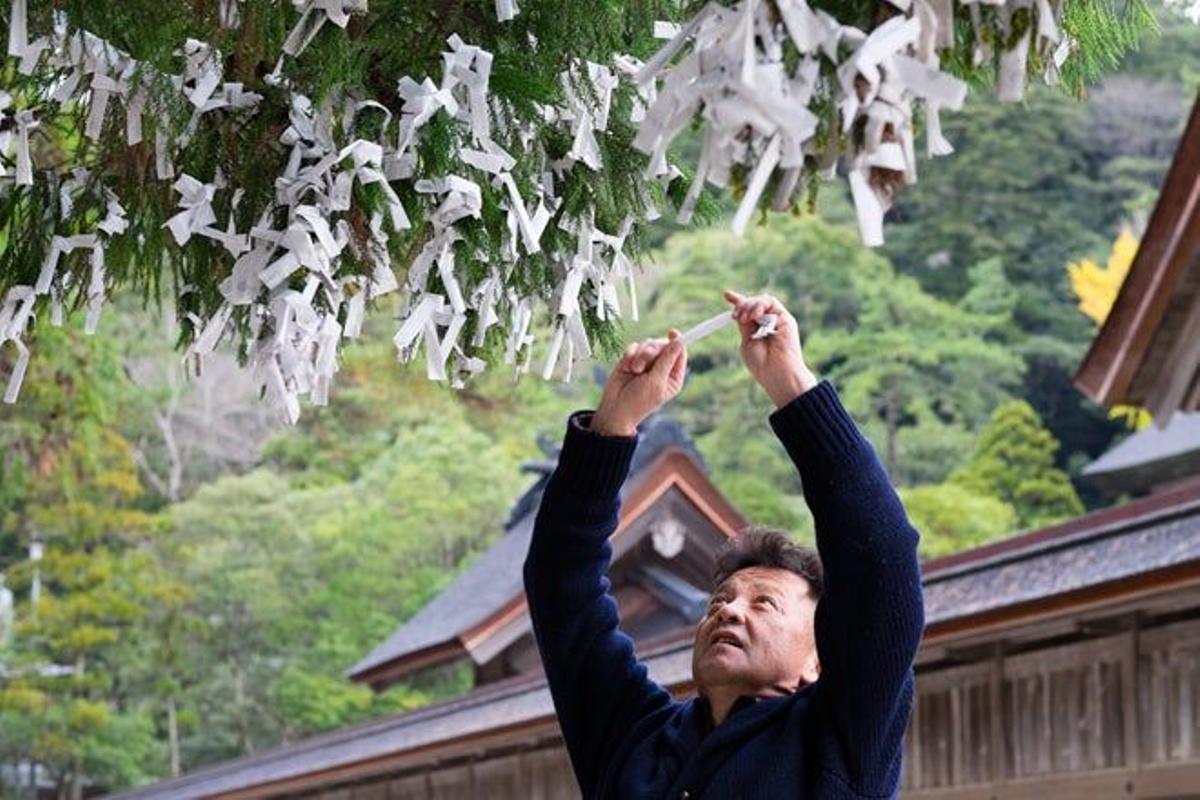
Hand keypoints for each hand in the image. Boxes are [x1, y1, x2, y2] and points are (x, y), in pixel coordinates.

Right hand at [591, 330, 687, 435]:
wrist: (615, 407)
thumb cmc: (639, 400)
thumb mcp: (657, 381)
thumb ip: (667, 360)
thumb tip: (679, 342)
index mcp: (673, 376)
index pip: (679, 353)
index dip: (678, 342)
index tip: (673, 333)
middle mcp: (661, 368)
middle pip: (662, 345)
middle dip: (652, 352)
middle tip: (642, 366)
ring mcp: (646, 363)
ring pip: (647, 344)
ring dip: (639, 356)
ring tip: (634, 371)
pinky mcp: (632, 359)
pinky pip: (634, 346)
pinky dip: (629, 355)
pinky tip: (626, 368)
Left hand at [723, 289, 816, 407]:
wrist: (777, 374)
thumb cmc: (762, 364)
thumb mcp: (747, 342)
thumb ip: (744, 326)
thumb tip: (738, 311)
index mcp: (756, 330)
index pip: (747, 311)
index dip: (738, 302)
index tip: (726, 295)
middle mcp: (768, 323)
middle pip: (754, 304)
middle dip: (742, 305)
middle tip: (735, 316)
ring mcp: (778, 320)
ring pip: (762, 301)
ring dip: (750, 306)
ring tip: (745, 318)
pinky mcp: (786, 319)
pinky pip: (772, 303)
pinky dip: (761, 305)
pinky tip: (756, 315)